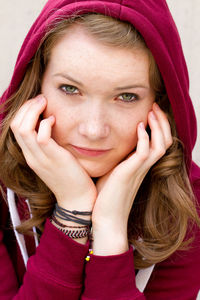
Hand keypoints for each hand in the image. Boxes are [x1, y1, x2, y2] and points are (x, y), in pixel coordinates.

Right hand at [10, 95, 96, 209]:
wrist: (77, 199)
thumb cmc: (70, 177)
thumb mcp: (55, 159)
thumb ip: (49, 143)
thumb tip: (51, 123)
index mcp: (31, 155)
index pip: (16, 128)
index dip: (24, 112)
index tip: (38, 104)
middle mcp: (31, 156)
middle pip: (16, 125)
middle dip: (26, 107)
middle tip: (41, 98)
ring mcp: (40, 158)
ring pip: (23, 128)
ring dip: (33, 110)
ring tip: (45, 102)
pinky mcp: (53, 158)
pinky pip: (41, 136)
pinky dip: (45, 123)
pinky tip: (55, 120)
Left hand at [92, 103, 172, 231]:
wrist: (106, 219)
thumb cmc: (107, 196)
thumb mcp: (114, 172)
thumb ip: (119, 159)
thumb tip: (112, 146)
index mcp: (141, 166)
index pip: (158, 143)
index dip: (158, 127)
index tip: (150, 112)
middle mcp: (144, 167)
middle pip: (165, 141)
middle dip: (162, 122)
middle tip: (154, 107)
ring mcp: (139, 170)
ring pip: (160, 144)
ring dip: (157, 127)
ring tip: (151, 111)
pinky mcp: (130, 173)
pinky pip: (144, 152)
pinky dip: (144, 138)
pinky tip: (138, 127)